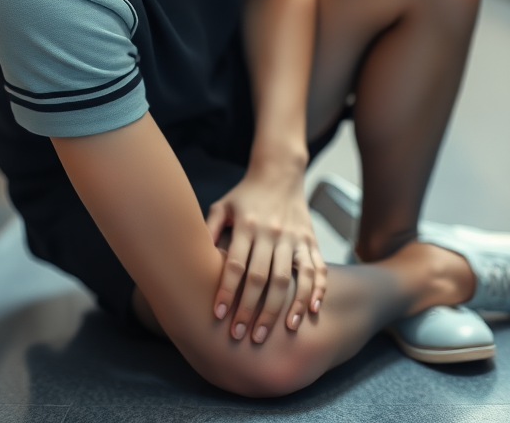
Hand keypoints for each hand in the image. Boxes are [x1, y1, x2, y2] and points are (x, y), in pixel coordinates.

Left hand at [205, 162, 327, 342]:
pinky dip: (316, 292)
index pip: (235, 264)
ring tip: (273, 334)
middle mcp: (271, 233)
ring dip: (281, 309)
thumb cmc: (245, 195)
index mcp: (247, 225)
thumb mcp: (222, 205)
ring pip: (289, 279)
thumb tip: (192, 256)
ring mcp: (293, 237)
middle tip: (240, 336)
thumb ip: (208, 229)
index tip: (218, 314)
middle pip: (262, 278)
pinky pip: (317, 269)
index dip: (227, 290)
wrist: (279, 173)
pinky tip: (309, 313)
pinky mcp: (310, 240)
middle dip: (250, 309)